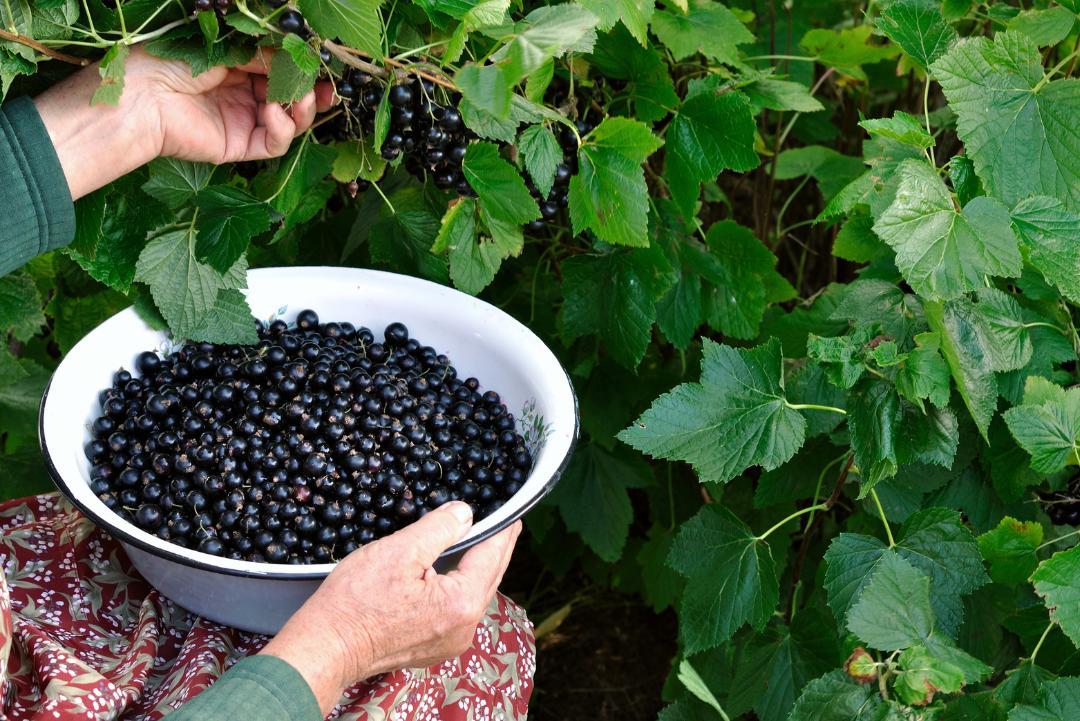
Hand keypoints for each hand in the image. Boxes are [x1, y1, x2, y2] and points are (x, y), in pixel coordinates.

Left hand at [32, 46, 333, 199]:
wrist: (140, 97)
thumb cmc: (168, 62)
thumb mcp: (223, 49)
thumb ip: (261, 54)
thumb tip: (297, 56)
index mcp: (235, 68)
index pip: (279, 70)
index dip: (301, 68)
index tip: (318, 63)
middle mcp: (242, 95)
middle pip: (290, 97)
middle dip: (310, 91)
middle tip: (324, 86)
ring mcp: (243, 122)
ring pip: (290, 122)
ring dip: (301, 110)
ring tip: (299, 98)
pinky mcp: (239, 146)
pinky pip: (274, 143)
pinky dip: (282, 128)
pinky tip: (271, 111)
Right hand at [260, 502, 521, 714]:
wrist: (327, 645)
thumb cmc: (356, 602)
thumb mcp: (400, 551)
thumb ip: (440, 528)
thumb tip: (465, 513)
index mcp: (461, 603)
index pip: (492, 556)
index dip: (503, 529)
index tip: (513, 512)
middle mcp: (464, 627)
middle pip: (489, 577)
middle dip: (496, 548)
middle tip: (506, 523)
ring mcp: (450, 641)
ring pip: (474, 594)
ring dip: (478, 568)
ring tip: (482, 541)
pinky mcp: (435, 647)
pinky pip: (458, 610)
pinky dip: (461, 587)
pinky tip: (455, 572)